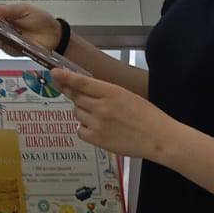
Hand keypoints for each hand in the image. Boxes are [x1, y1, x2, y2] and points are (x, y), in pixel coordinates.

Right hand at [0, 2, 60, 55]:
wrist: (55, 35)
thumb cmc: (41, 20)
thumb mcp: (24, 9)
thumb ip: (8, 9)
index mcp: (5, 17)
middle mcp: (3, 30)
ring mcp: (7, 41)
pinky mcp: (12, 51)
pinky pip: (5, 47)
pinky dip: (4, 43)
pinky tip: (5, 38)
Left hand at [50, 69, 174, 160]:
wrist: (159, 139)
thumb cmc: (147, 116)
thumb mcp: (127, 95)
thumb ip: (105, 92)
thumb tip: (84, 89)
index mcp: (112, 92)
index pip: (82, 82)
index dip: (66, 77)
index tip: (54, 72)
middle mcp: (102, 107)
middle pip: (76, 97)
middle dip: (74, 94)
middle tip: (77, 94)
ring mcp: (98, 124)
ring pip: (76, 113)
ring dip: (82, 111)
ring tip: (100, 116)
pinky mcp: (97, 140)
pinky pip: (79, 130)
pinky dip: (84, 128)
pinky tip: (98, 128)